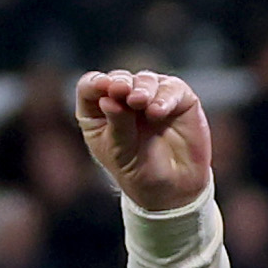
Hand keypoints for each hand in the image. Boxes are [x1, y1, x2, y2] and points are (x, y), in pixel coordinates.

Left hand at [74, 69, 212, 213]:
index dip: (95, 83)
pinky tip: (157, 111)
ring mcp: (151, 96)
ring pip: (145, 80)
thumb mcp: (121, 152)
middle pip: (119, 78)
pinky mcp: (177, 98)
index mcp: (99, 112)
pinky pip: (171, 88)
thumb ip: (117, 124)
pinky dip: (164, 97)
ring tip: (140, 102)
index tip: (103, 87)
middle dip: (120, 83)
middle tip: (121, 90)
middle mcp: (124, 99)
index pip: (90, 87)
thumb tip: (108, 99)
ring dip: (142, 88)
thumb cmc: (140, 172)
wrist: (173, 189)